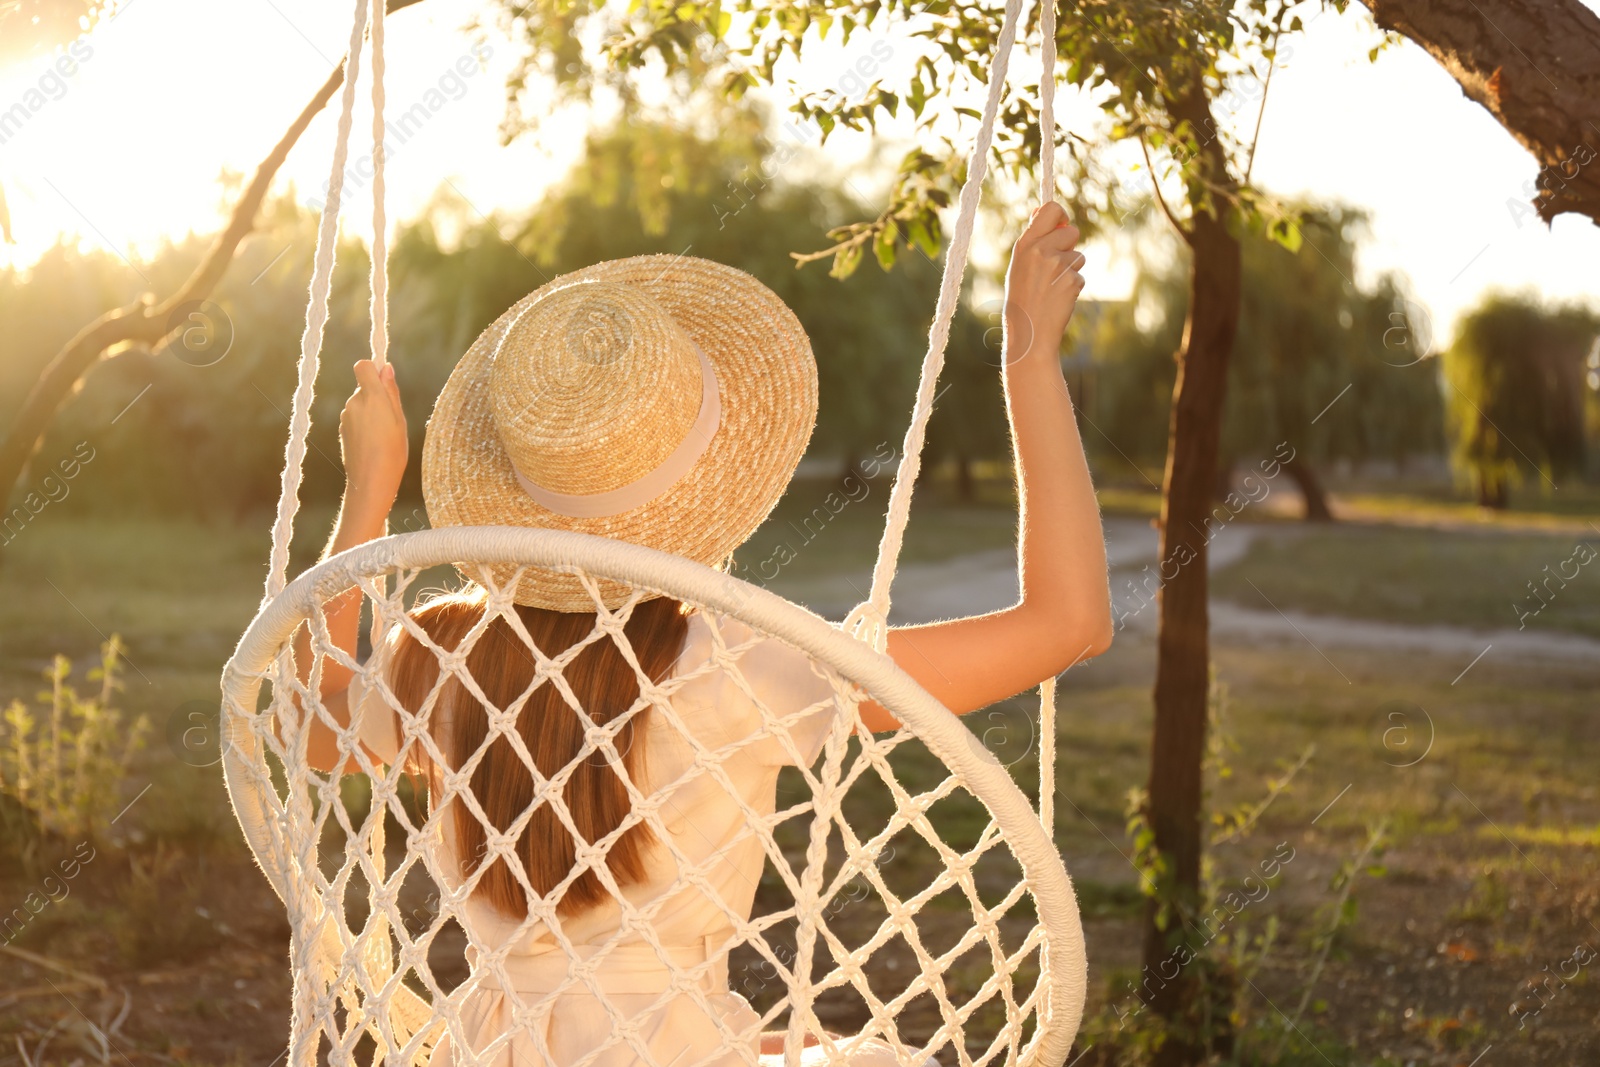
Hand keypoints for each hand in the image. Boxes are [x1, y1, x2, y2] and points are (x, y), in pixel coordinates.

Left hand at [339, 359, 407, 510]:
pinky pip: (355, 418)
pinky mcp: (342, 429)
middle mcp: (354, 403)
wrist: (370, 481)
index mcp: (371, 397)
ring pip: (360, 403)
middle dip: (376, 396)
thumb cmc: (392, 452)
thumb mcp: (399, 420)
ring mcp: (346, 417)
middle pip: (364, 387)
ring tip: (383, 435)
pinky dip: (364, 424)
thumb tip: (385, 367)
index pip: (363, 366)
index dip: (373, 369)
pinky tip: (372, 443)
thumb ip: (391, 392)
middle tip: (391, 420)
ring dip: (370, 412)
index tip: (384, 381)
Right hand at [1002, 201, 1085, 363]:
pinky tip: (1058, 299)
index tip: (1060, 227)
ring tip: (1052, 287)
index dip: (1060, 216)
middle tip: (1054, 266)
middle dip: (1069, 246)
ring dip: (1071, 269)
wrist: (1028, 334)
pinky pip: (1080, 276)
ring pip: (1078, 256)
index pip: (1052, 209)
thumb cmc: (1022, 298)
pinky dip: (1072, 286)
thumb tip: (1043, 210)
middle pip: (1072, 231)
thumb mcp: (1019, 265)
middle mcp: (1041, 251)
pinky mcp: (1071, 281)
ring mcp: (1057, 266)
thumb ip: (1034, 239)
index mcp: (1025, 244)